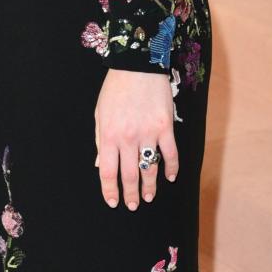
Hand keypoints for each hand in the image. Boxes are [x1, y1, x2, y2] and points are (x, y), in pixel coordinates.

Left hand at [94, 68, 178, 210]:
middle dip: (131, 194)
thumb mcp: (100, 114)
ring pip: (150, 168)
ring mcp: (148, 134)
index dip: (110, 191)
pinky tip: (170, 177)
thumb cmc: (116, 89)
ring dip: (150, 186)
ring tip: (149, 197)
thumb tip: (101, 164)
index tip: (113, 201)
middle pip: (129, 175)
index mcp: (109, 136)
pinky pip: (170, 153)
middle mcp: (128, 139)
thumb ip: (101, 140)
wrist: (138, 65)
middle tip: (133, 206)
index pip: (108, 172)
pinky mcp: (165, 127)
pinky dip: (172, 167)